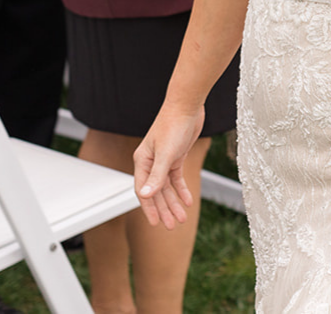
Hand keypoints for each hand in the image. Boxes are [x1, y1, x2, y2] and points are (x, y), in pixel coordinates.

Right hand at [132, 102, 205, 228]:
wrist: (187, 104)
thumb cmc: (173, 125)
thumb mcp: (166, 154)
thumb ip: (156, 176)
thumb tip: (145, 195)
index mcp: (143, 161)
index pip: (144, 191)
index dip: (149, 208)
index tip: (156, 224)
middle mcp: (151, 162)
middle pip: (156, 191)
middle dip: (164, 209)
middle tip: (172, 226)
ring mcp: (163, 159)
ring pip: (167, 187)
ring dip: (174, 202)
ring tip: (181, 218)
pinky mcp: (176, 156)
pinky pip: (176, 178)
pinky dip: (182, 189)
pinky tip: (187, 201)